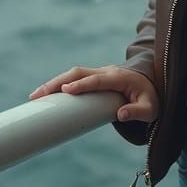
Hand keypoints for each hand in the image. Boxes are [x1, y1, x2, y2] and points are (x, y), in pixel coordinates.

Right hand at [28, 64, 158, 122]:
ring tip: (36, 95)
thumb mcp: (150, 108)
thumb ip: (139, 112)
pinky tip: (46, 94)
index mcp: (120, 78)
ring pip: (74, 73)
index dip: (82, 84)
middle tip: (38, 95)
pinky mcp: (94, 77)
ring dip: (55, 82)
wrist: (151, 84)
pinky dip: (60, 83)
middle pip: (79, 72)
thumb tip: (121, 115)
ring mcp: (100, 72)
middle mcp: (107, 72)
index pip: (98, 79)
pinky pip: (75, 78)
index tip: (66, 90)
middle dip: (58, 82)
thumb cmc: (150, 98)